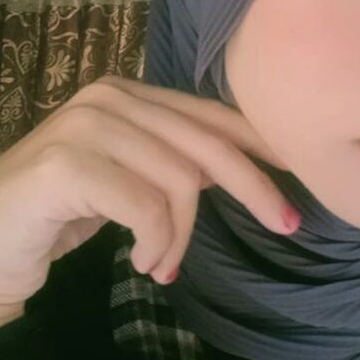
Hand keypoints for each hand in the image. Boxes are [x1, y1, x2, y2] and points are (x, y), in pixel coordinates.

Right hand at [0, 75, 298, 320]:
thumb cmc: (61, 209)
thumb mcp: (130, 178)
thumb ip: (176, 161)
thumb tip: (241, 167)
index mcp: (130, 94)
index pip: (210, 114)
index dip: (258, 141)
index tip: (299, 169)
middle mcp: (111, 98)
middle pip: (207, 142)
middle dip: (255, 186)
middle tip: (287, 224)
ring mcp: (87, 126)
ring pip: (180, 180)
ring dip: (182, 236)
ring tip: (162, 265)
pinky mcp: (69, 164)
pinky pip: (146, 208)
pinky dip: (156, 244)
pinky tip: (141, 263)